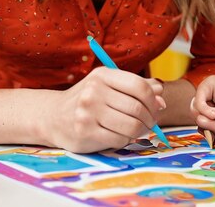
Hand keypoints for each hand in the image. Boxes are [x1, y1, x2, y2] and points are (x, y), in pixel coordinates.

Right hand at [42, 67, 165, 151]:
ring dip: (140, 131)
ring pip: (131, 126)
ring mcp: (88, 112)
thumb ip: (136, 86)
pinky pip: (119, 140)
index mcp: (102, 75)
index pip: (139, 86)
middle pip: (137, 108)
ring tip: (137, 130)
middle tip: (150, 123)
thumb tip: (161, 93)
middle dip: (150, 118)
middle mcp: (94, 91)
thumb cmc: (88, 99)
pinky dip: (125, 140)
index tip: (157, 107)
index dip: (153, 99)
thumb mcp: (109, 85)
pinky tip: (120, 135)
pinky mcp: (85, 133)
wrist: (53, 116)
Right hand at [191, 75, 214, 142]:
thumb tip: (214, 114)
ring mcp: (214, 108)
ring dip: (210, 128)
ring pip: (200, 118)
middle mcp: (214, 95)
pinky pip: (206, 127)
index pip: (200, 93)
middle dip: (206, 120)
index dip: (204, 106)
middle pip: (196, 107)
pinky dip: (213, 132)